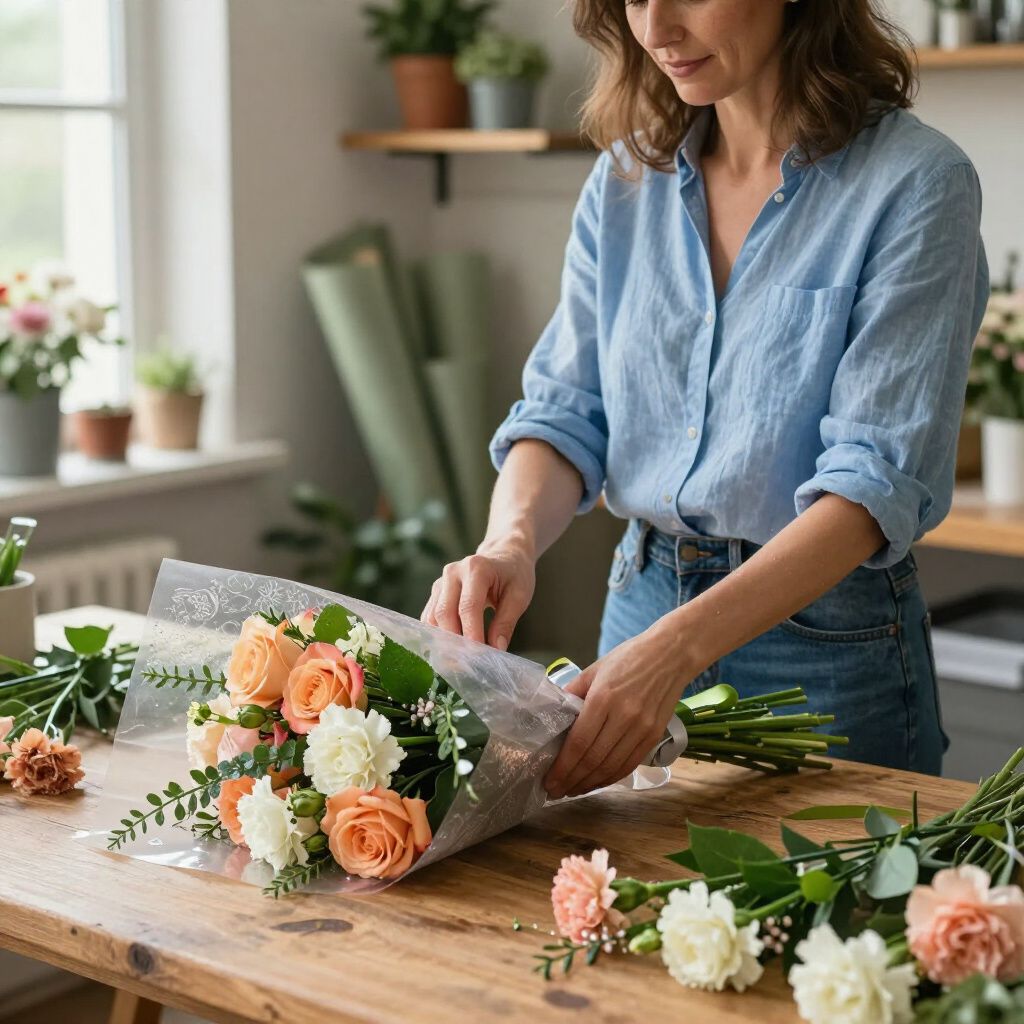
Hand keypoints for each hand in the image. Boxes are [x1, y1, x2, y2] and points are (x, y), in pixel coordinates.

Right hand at [421, 542, 535, 650]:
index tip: (479, 656)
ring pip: (432, 617)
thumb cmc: (515, 574)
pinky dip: (438, 635)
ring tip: (460, 660)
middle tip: (468, 663)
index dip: (471, 633)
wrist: (505, 555)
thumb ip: (506, 622)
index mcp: (476, 568)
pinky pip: (430, 617)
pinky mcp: (436, 592)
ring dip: (444, 640)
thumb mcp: (519, 596)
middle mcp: (453, 572)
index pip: (468, 606)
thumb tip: (496, 649)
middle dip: (455, 640)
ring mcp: (441, 581)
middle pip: (444, 612)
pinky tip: (451, 649)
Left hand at [543, 628, 693, 799]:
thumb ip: (573, 692)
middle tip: (554, 791)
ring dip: (589, 784)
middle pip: (593, 760)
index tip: (548, 781)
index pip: (579, 743)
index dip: (562, 767)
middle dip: (571, 780)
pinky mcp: (654, 736)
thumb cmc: (629, 658)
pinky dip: (610, 778)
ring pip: (611, 767)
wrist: (671, 654)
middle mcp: (623, 717)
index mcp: (603, 699)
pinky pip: (629, 764)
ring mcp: (641, 729)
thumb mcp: (595, 669)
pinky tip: (597, 782)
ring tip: (572, 790)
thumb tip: (553, 713)